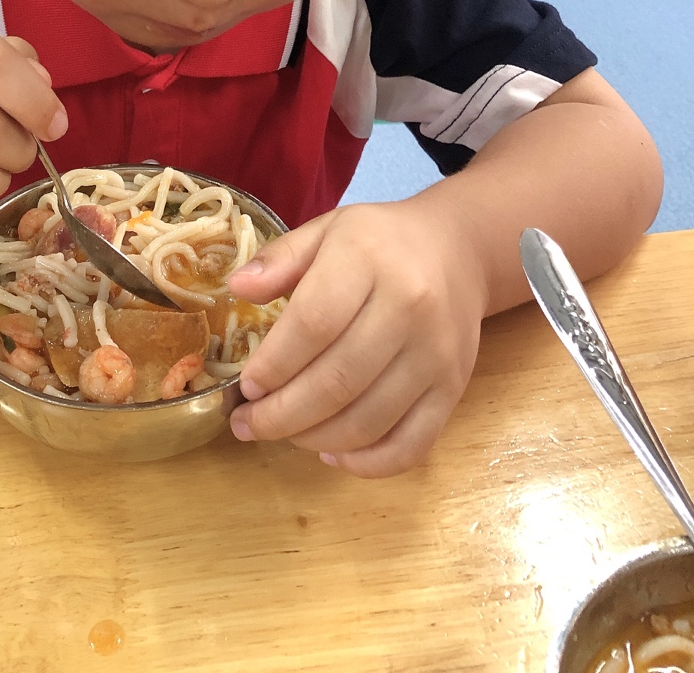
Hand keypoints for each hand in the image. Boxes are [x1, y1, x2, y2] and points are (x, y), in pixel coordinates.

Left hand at [226, 197, 487, 477]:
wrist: (458, 251)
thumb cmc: (379, 243)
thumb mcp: (326, 230)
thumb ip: (280, 258)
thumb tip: (236, 288)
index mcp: (368, 260)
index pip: (314, 324)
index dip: (274, 364)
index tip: (245, 386)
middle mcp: (409, 308)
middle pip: (337, 380)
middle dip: (282, 414)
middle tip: (247, 424)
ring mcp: (436, 354)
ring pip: (368, 420)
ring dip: (314, 439)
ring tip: (281, 434)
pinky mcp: (453, 389)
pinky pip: (411, 444)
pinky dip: (367, 463)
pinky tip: (331, 454)